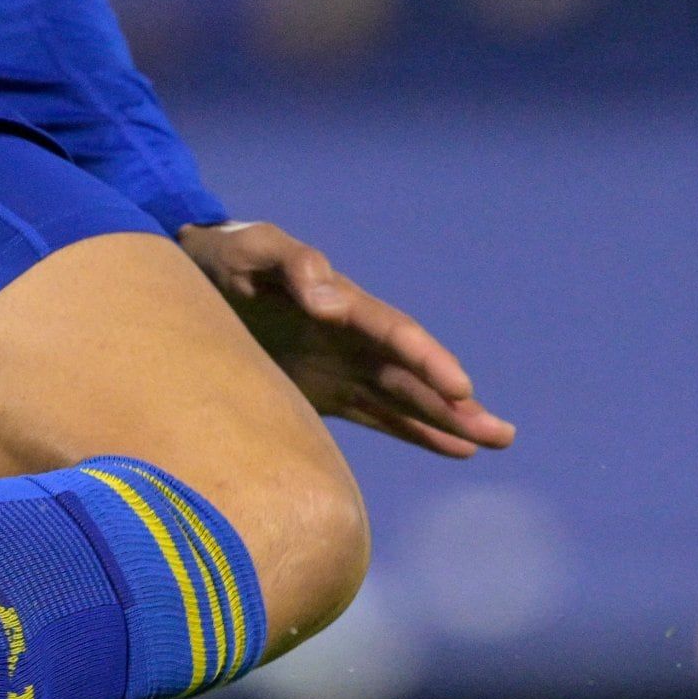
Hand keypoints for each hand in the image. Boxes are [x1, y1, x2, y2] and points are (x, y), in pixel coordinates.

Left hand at [181, 220, 511, 459]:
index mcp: (342, 303)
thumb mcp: (252, 249)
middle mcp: (353, 338)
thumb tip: (330, 299)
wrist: (195, 277)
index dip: (429, 360)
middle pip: (415, 373)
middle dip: (456, 402)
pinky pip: (379, 415)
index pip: (396, 334)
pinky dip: (416, 432)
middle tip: (502, 432)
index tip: (460, 388)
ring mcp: (343, 367)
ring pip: (407, 398)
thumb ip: (292, 262)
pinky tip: (456, 449)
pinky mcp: (324, 392)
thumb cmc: (225, 257)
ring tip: (496, 440)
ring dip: (449, 421)